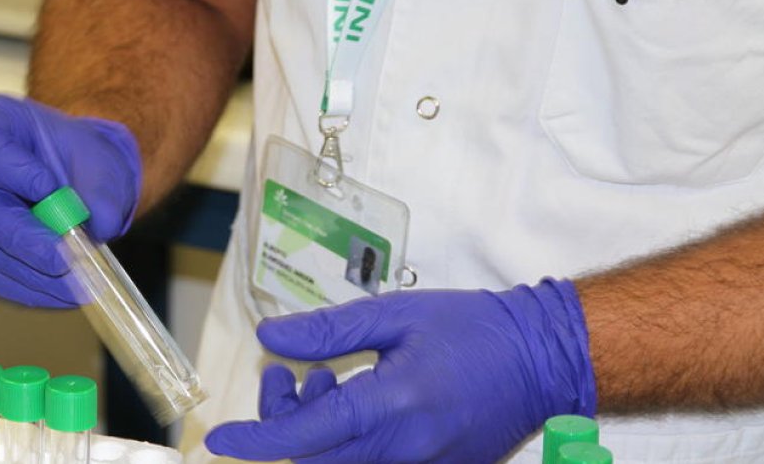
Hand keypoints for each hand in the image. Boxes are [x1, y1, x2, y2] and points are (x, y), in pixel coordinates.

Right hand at [0, 94, 141, 307]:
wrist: (74, 178)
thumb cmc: (79, 157)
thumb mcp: (99, 156)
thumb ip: (101, 187)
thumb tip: (99, 225)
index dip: (11, 169)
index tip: (49, 189)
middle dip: (25, 239)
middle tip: (66, 259)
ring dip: (33, 272)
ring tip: (79, 283)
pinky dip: (30, 289)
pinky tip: (66, 293)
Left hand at [205, 280, 595, 462]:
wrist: (544, 360)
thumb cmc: (473, 329)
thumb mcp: (396, 314)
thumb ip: (329, 329)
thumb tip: (270, 338)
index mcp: (393, 406)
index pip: (305, 437)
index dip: (256, 440)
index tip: (220, 437)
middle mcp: (406, 450)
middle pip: (313, 461)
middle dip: (281, 425)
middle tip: (286, 374)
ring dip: (312, 433)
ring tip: (326, 378)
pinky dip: (344, 442)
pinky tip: (353, 399)